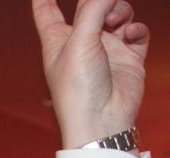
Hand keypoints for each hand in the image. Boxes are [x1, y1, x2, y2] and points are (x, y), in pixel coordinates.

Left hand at [32, 0, 148, 148]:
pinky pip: (135, 32)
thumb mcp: (80, 42)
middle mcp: (80, 43)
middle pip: (89, 6)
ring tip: (117, 23)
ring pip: (116, 14)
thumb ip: (93, 9)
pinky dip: (136, 28)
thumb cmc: (78, 89)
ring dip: (120, 11)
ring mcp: (105, 49)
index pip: (47, 12)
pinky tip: (131, 34)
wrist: (102, 121)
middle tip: (104, 5)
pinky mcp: (127, 58)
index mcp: (57, 40)